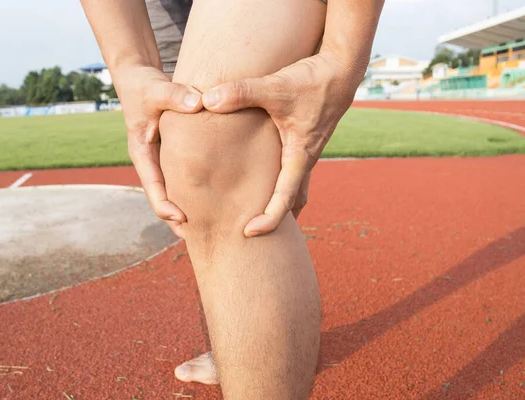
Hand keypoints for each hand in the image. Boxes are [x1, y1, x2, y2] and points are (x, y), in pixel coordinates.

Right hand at [114, 65, 202, 238]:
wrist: (138, 79)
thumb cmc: (144, 86)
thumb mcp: (156, 89)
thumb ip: (174, 95)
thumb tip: (198, 103)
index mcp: (142, 153)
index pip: (154, 189)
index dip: (167, 207)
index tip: (183, 219)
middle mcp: (151, 161)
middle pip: (165, 198)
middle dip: (179, 219)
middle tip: (201, 237)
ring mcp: (161, 159)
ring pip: (174, 190)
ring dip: (189, 208)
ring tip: (212, 227)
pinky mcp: (172, 153)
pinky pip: (183, 176)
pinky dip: (195, 189)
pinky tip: (214, 198)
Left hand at [201, 50, 365, 236]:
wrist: (342, 68)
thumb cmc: (313, 79)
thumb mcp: (276, 85)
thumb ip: (242, 91)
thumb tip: (209, 100)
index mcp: (300, 156)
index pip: (285, 198)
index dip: (268, 219)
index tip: (249, 234)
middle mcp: (305, 159)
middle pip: (293, 201)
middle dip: (276, 220)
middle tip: (253, 237)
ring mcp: (306, 151)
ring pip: (295, 188)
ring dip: (280, 204)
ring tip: (257, 216)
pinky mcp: (303, 140)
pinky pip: (292, 172)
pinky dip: (280, 184)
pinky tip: (263, 181)